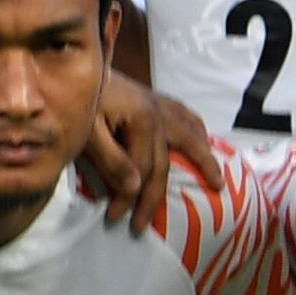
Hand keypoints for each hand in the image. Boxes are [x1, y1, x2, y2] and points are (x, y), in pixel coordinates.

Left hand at [69, 76, 218, 231]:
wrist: (77, 67)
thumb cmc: (82, 100)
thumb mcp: (89, 133)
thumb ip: (112, 160)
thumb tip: (136, 188)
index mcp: (143, 121)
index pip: (141, 171)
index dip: (128, 198)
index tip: (114, 219)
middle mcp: (159, 114)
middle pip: (163, 164)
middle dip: (151, 199)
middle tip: (140, 227)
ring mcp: (160, 105)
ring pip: (189, 137)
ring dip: (204, 161)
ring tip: (217, 184)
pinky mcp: (156, 100)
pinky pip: (185, 116)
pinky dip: (197, 130)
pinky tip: (204, 141)